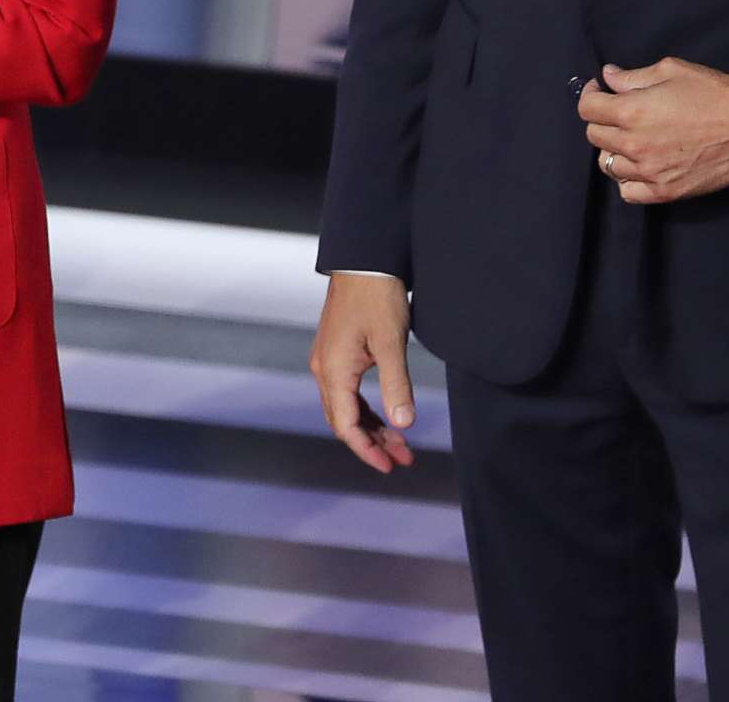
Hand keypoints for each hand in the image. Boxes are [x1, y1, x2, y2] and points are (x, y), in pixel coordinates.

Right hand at [308, 272, 416, 474]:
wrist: (364, 261)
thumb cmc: (377, 298)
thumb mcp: (391, 343)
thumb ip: (396, 386)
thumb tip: (403, 425)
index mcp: (334, 371)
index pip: (346, 425)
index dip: (367, 450)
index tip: (391, 466)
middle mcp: (324, 369)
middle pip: (344, 420)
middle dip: (372, 443)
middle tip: (403, 459)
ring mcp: (329, 361)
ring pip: (346, 407)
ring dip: (372, 427)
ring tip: (401, 444)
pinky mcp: (337, 352)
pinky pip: (347, 392)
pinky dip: (367, 409)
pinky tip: (387, 416)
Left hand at [580, 58, 728, 204]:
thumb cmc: (714, 94)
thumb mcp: (672, 71)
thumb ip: (633, 76)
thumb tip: (608, 77)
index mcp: (632, 111)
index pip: (587, 109)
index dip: (591, 95)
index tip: (600, 91)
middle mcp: (634, 144)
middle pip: (595, 136)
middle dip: (602, 120)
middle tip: (619, 112)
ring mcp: (649, 171)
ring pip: (608, 164)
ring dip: (614, 150)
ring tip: (630, 139)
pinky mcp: (666, 191)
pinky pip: (629, 192)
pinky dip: (628, 180)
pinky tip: (639, 166)